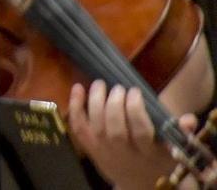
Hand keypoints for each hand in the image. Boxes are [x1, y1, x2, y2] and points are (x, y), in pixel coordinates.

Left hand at [66, 80, 195, 189]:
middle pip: (115, 130)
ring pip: (95, 128)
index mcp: (148, 153)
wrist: (139, 183)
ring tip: (100, 84)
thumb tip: (189, 119)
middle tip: (117, 87)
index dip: (136, 110)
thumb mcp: (171, 149)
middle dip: (114, 105)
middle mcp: (124, 154)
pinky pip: (78, 128)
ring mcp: (104, 152)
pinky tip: (77, 88)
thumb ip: (178, 131)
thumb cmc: (156, 158)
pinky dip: (75, 108)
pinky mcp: (90, 149)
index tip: (135, 91)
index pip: (141, 132)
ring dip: (95, 102)